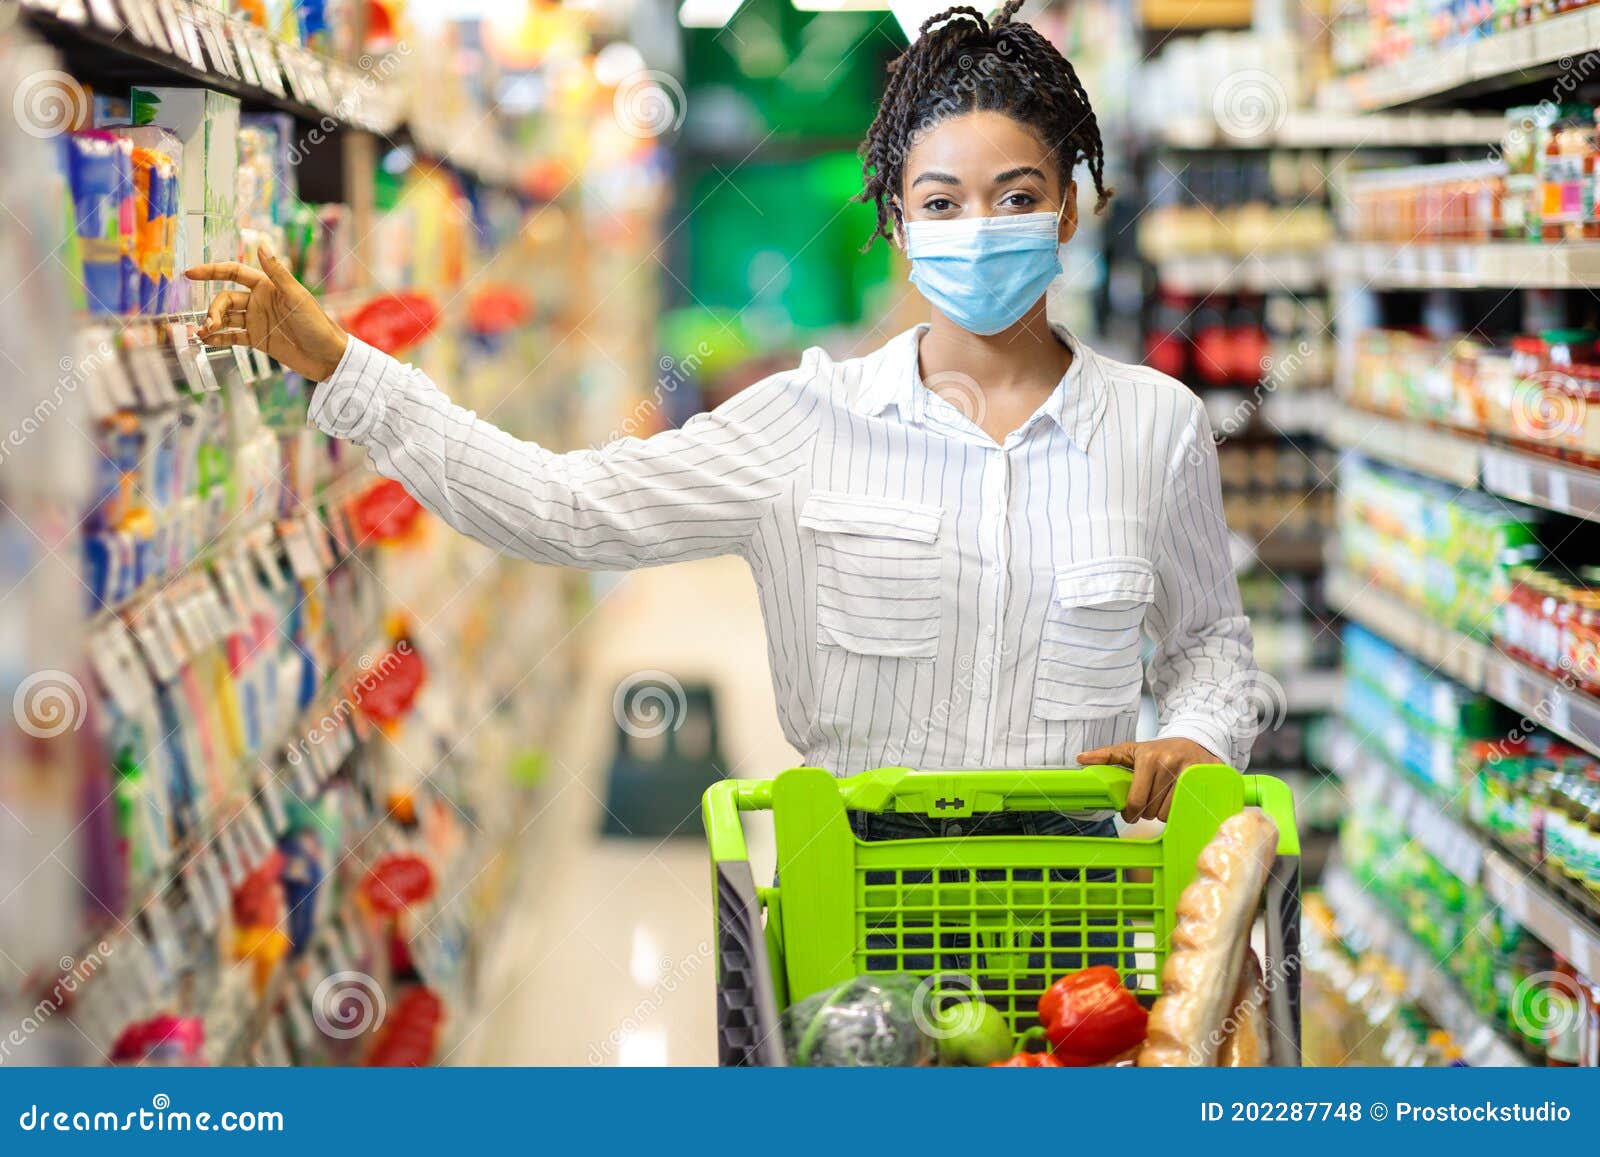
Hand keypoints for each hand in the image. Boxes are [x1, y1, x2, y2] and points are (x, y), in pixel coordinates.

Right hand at [186, 243, 347, 380]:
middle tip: (209, 324)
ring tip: (202, 333)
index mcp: (267, 286)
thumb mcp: (296, 297)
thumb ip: (277, 272)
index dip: (211, 271)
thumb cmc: (317, 324)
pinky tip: (206, 341)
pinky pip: (233, 337)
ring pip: (226, 318)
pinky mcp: (259, 340)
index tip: (190, 274)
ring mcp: (258, 321)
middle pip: (225, 299)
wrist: (328, 357)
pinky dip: (219, 339)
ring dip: (212, 324)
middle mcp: (259, 301)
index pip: (233, 273)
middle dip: (214, 310)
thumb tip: (261, 243)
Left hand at [1076, 738, 1220, 821]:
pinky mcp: (1207, 778)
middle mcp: (1170, 763)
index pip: (1136, 801)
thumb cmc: (1160, 750)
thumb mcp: (1133, 750)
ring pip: (1170, 813)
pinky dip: (1181, 810)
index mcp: (1149, 758)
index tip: (1130, 814)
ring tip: (1164, 799)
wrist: (1196, 739)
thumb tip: (1081, 758)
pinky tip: (1179, 801)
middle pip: (1153, 810)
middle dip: (1148, 811)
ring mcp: (1191, 771)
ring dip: (1164, 812)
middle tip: (1150, 802)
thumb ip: (1107, 755)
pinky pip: (1188, 809)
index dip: (1130, 813)